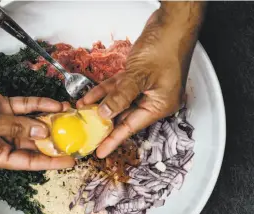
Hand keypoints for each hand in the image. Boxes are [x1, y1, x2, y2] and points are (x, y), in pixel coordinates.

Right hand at [0, 72, 74, 169]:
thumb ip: (15, 126)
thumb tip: (42, 129)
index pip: (28, 162)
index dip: (50, 161)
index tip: (70, 160)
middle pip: (32, 142)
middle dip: (53, 139)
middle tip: (75, 136)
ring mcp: (0, 123)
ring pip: (31, 123)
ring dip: (49, 119)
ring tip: (70, 116)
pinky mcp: (0, 106)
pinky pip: (24, 107)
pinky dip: (39, 105)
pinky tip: (55, 103)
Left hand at [78, 2, 204, 157]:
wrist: (172, 21)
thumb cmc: (165, 46)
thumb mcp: (139, 75)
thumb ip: (121, 96)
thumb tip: (105, 114)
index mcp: (160, 105)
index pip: (132, 127)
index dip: (114, 140)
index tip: (100, 152)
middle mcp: (154, 99)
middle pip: (125, 117)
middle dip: (104, 124)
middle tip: (86, 134)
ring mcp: (146, 87)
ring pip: (119, 102)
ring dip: (100, 106)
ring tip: (81, 114)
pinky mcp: (139, 75)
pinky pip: (119, 88)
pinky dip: (105, 92)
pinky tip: (88, 97)